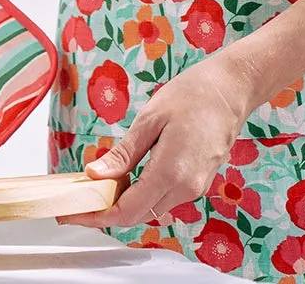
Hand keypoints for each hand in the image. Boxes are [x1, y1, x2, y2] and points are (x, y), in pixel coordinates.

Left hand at [61, 47, 258, 228]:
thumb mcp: (150, 119)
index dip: (96, 217)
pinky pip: (165, 197)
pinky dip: (144, 193)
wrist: (231, 88)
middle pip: (138, 215)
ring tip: (101, 184)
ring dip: (126, 201)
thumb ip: (123, 153)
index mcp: (171, 173)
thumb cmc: (194, 94)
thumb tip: (95, 175)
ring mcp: (195, 187)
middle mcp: (186, 188)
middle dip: (107, 211)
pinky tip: (130, 175)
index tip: (73, 215)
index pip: (126, 211)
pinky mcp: (199, 181)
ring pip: (152, 208)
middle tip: (81, 197)